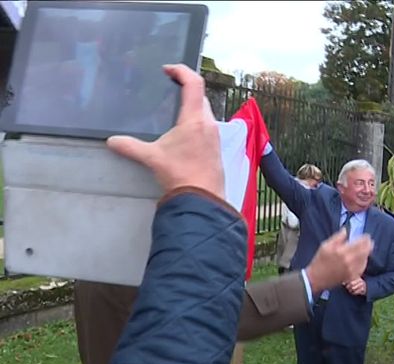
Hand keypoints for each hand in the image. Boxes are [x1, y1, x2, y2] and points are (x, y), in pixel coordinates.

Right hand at [106, 64, 223, 198]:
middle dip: (186, 89)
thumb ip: (130, 147)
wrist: (203, 198)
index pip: (193, 83)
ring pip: (205, 113)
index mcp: (194, 119)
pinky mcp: (216, 148)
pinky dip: (196, 122)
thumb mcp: (152, 158)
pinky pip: (208, 127)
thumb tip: (112, 141)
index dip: (182, 71)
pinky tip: (184, 134)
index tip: (168, 70)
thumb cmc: (180, 174)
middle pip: (200, 97)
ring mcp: (215, 136)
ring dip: (192, 107)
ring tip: (174, 112)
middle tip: (170, 88)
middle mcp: (209, 124)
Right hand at [306, 229, 372, 294]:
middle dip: (369, 245)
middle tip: (370, 241)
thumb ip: (337, 237)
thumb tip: (346, 230)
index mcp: (342, 251)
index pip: (359, 243)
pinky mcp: (352, 277)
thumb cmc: (320, 260)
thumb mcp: (325, 245)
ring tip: (367, 248)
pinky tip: (363, 259)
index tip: (367, 236)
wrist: (316, 278)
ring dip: (367, 253)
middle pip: (365, 251)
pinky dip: (364, 262)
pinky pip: (362, 268)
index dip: (365, 238)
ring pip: (365, 260)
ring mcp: (351, 270)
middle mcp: (349, 261)